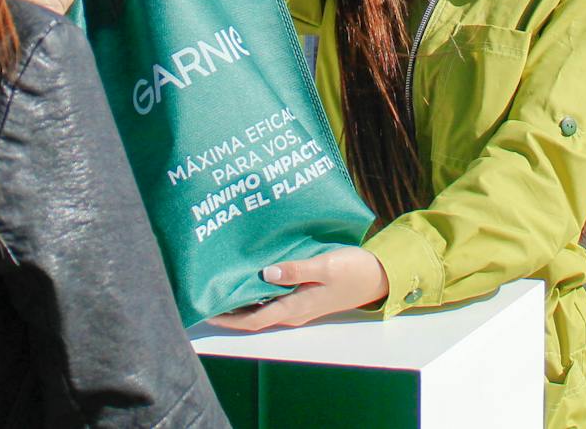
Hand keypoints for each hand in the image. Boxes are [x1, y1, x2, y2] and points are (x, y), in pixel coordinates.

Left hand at [204, 248, 390, 331]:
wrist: (379, 277)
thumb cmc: (353, 270)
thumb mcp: (325, 266)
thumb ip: (296, 270)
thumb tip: (265, 273)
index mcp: (295, 308)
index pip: (253, 319)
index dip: (228, 318)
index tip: (206, 310)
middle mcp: (293, 312)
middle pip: (253, 317)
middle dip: (229, 311)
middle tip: (207, 294)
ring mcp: (299, 306)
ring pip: (262, 308)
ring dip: (243, 301)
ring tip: (223, 285)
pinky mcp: (304, 297)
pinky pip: (274, 299)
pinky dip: (258, 293)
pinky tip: (252, 277)